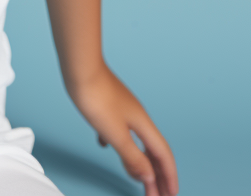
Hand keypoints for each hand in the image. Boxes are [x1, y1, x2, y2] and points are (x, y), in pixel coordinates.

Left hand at [68, 64, 177, 195]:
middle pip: (152, 150)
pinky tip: (106, 145)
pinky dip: (118, 143)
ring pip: (136, 141)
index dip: (168, 176)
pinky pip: (118, 129)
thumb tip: (148, 176)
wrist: (79, 67)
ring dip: (138, 162)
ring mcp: (122, 109)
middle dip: (156, 175)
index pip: (162, 155)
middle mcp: (137, 116)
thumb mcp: (115, 133)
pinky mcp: (108, 105)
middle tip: (156, 195)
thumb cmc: (95, 95)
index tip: (171, 195)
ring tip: (137, 178)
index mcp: (143, 123)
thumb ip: (132, 156)